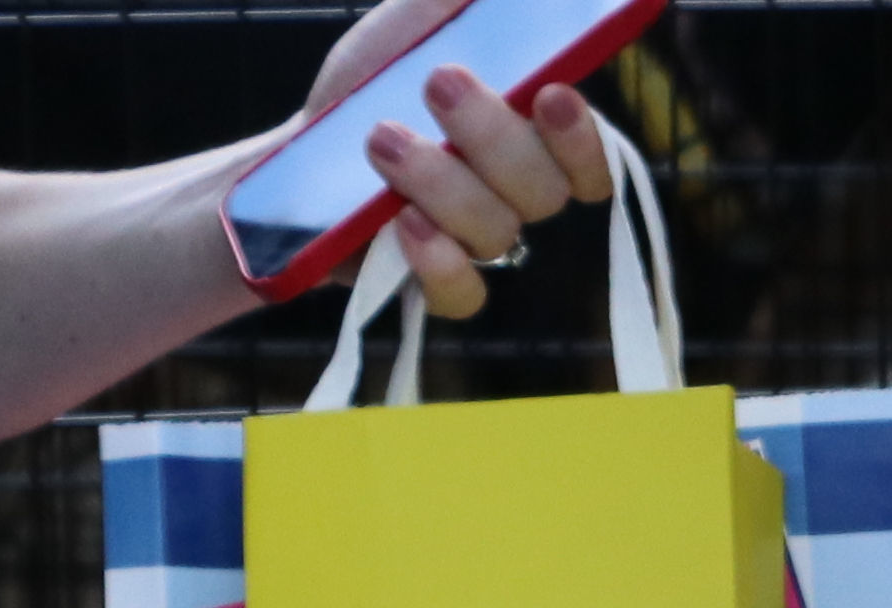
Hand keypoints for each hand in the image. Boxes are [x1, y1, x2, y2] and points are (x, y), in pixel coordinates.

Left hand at [288, 0, 620, 318]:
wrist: (300, 148)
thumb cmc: (372, 82)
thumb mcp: (415, 20)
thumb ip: (461, 3)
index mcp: (528, 140)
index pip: (591, 162)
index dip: (583, 141)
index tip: (550, 95)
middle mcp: (514, 197)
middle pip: (543, 192)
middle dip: (493, 137)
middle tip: (437, 82)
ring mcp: (478, 244)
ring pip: (497, 233)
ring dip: (441, 181)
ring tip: (379, 137)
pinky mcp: (435, 282)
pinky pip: (463, 295)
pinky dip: (437, 261)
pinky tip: (400, 222)